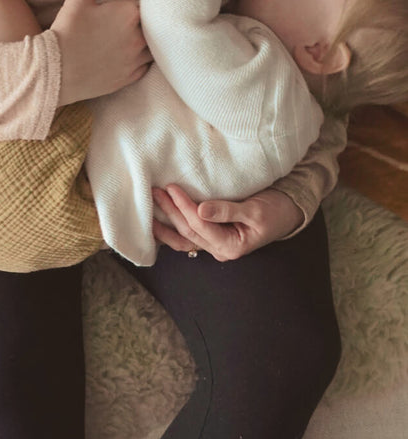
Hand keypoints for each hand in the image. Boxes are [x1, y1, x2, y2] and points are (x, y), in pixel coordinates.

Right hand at [52, 0, 151, 104]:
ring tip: (136, 37)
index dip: (142, 2)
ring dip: (148, 41)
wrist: (56, 71)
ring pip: (154, 47)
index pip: (148, 2)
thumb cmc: (67, 32)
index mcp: (130, 13)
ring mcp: (136, 59)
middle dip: (148, 21)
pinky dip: (141, 60)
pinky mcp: (131, 77)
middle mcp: (139, 37)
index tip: (133, 3)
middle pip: (155, 25)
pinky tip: (131, 55)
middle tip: (136, 19)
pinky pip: (146, 66)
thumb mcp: (79, 0)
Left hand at [152, 184, 303, 260]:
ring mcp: (215, 245)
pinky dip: (173, 229)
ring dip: (166, 222)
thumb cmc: (275, 211)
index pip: (200, 226)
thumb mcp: (255, 210)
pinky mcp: (213, 236)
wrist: (287, 213)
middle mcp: (220, 250)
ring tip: (150, 206)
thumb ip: (228, 210)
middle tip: (155, 191)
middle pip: (188, 231)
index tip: (171, 188)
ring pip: (184, 237)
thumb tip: (200, 209)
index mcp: (231, 246)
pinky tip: (159, 221)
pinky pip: (189, 235)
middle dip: (170, 211)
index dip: (184, 206)